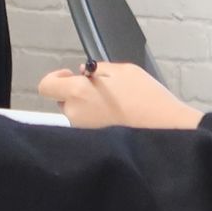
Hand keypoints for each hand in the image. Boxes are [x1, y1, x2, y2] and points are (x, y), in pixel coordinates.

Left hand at [36, 61, 203, 130]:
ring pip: (76, 113)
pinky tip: (117, 116)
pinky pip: (88, 125)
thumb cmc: (145, 96)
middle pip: (62, 100)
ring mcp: (83, 130)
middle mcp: (74, 114)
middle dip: (76, 92)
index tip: (72, 74)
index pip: (46, 86)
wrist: (165, 129)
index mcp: (77, 93)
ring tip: (114, 103)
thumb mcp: (123, 71)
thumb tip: (81, 73)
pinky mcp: (93, 141)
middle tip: (101, 89)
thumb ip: (98, 69)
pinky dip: (96, 118)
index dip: (56, 78)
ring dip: (88, 106)